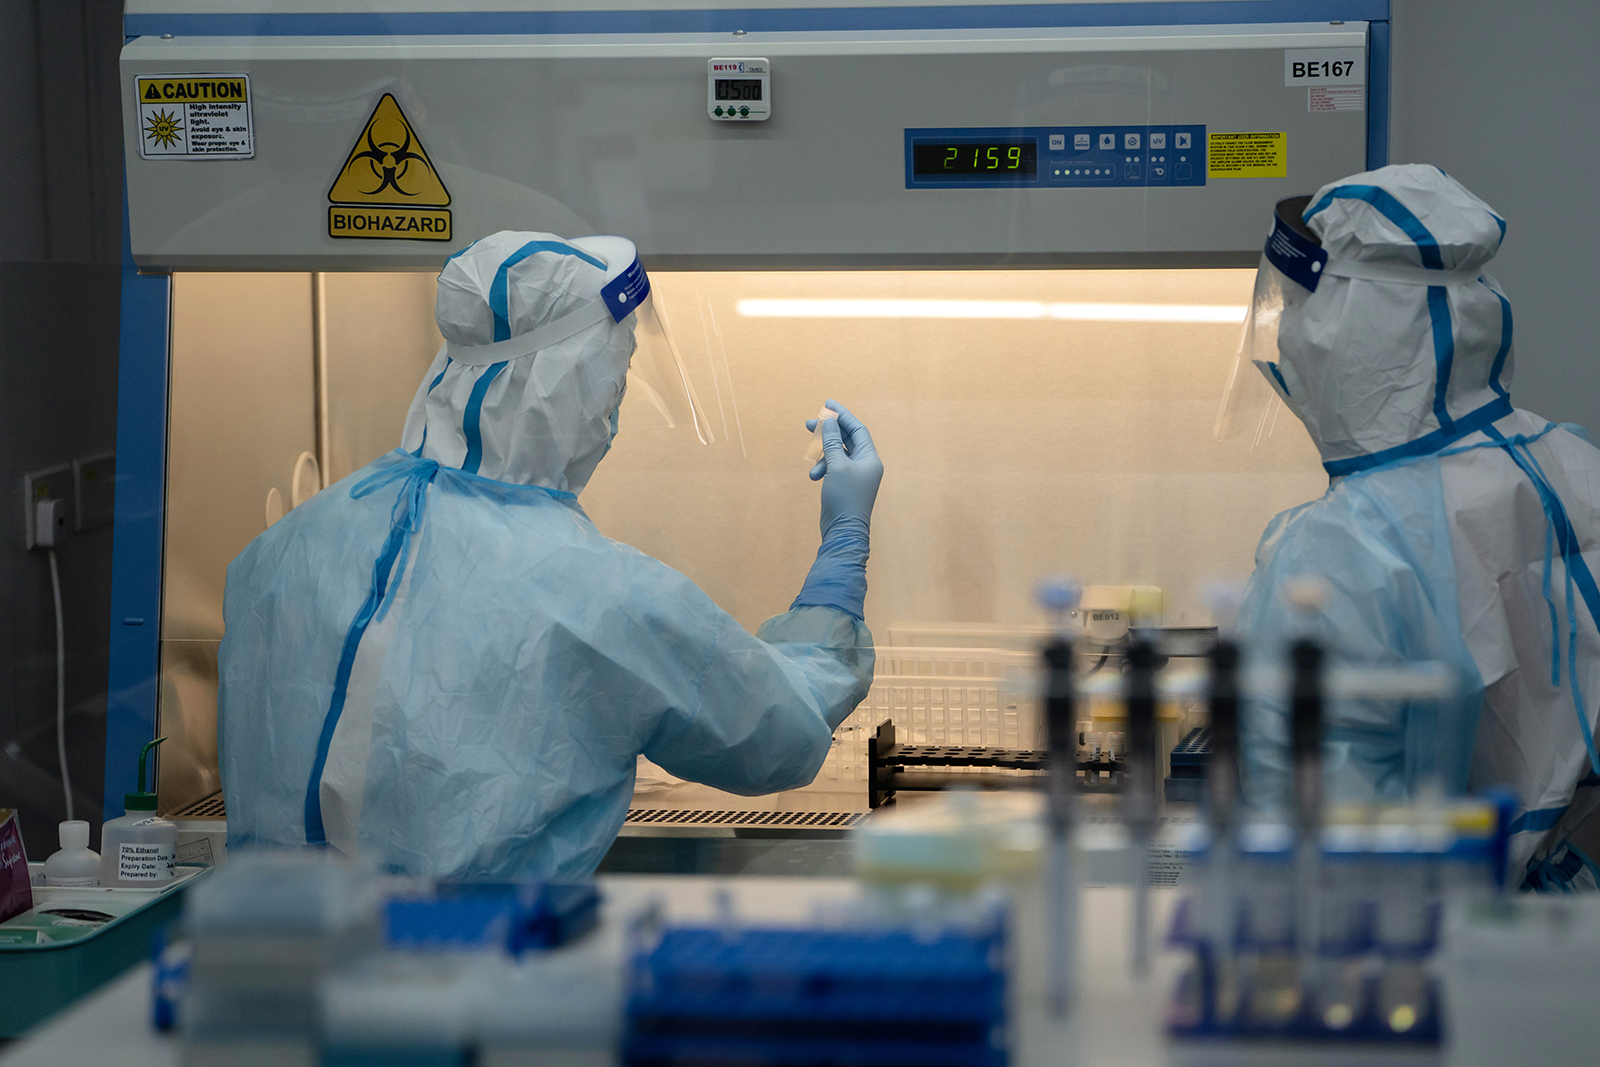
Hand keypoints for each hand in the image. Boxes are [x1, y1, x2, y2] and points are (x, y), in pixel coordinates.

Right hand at [805, 400, 882, 537]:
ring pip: (837, 454)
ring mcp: (855, 476)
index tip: (827, 404)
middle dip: (828, 432)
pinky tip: (814, 477)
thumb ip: (832, 442)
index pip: (857, 429)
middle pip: (846, 439)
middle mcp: (865, 464)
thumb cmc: (844, 498)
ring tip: (811, 461)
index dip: (842, 415)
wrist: (843, 531)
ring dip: (822, 454)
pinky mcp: (844, 485)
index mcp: (870, 458)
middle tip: (809, 423)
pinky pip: (833, 468)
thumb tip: (830, 420)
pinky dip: (823, 468)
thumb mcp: (837, 466)